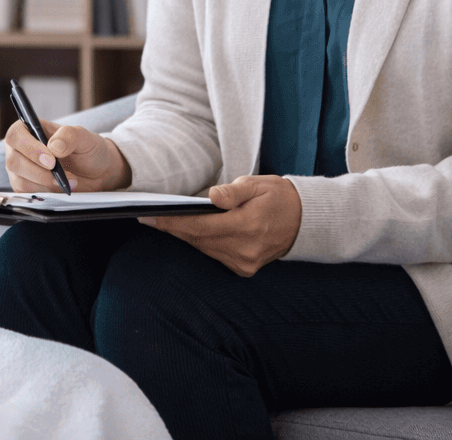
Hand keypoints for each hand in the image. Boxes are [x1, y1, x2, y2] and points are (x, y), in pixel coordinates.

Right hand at [3, 119, 131, 192]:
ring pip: (19, 180)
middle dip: (38, 171)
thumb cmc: (86, 149)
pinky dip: (45, 193)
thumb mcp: (83, 136)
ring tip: (67, 181)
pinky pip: (27, 194)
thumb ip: (69, 135)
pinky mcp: (26, 187)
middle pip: (14, 161)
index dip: (30, 149)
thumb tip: (53, 147)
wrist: (96, 172)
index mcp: (29, 129)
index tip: (51, 160)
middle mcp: (20, 149)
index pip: (16, 135)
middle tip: (60, 175)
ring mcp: (21, 170)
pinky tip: (60, 188)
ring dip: (45, 184)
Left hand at [139, 174, 301, 276]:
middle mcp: (245, 249)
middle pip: (198, 239)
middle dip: (172, 228)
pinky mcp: (245, 268)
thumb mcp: (258, 184)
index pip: (201, 226)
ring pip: (204, 248)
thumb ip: (234, 191)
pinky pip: (214, 254)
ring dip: (185, 235)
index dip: (172, 222)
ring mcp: (245, 262)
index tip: (149, 216)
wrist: (304, 221)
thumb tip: (212, 197)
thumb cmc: (278, 197)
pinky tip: (190, 230)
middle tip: (147, 217)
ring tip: (164, 221)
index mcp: (248, 225)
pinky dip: (201, 242)